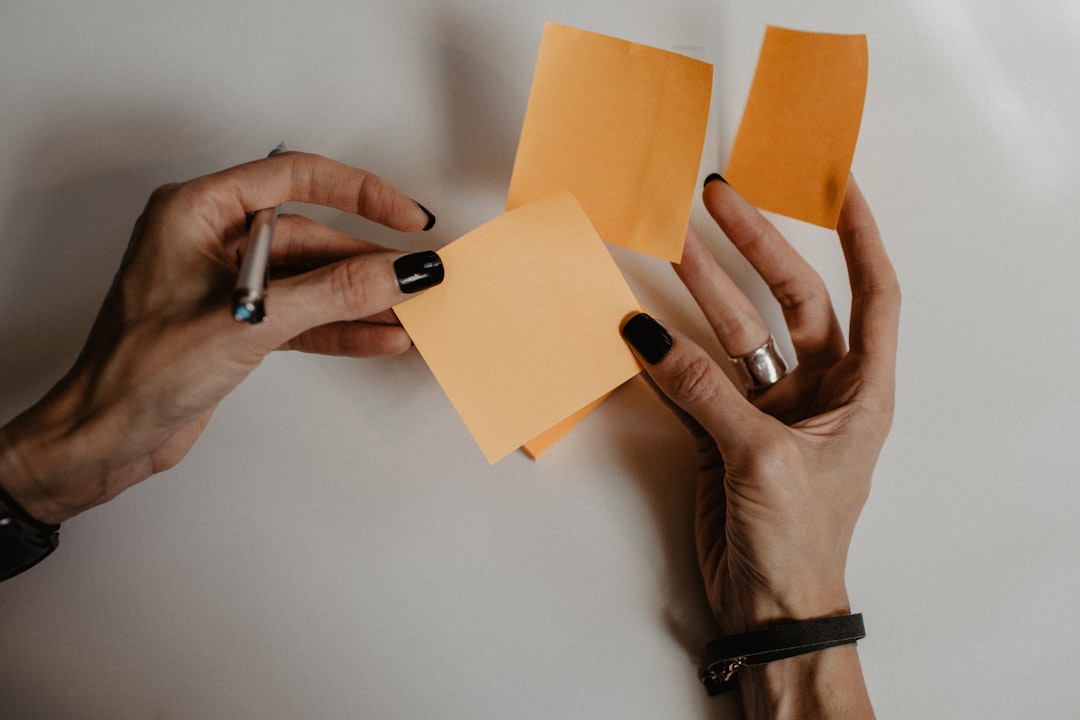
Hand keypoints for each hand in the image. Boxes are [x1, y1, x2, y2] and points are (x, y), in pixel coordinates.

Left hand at [0, 151, 443, 524]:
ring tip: (410, 310)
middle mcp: (213, 240)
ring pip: (312, 278)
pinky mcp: (240, 323)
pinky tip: (379, 336)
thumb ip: (332, 294)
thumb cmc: (138, 372)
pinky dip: (341, 327)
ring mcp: (228, 283)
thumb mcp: (249, 323)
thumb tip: (395, 271)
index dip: (358, 192)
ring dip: (360, 298)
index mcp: (197, 212)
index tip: (403, 216)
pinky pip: (304, 314)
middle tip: (415, 274)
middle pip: (312, 234)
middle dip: (366, 260)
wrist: (105, 437)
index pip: (293, 177)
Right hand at [621, 176, 896, 714]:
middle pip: (790, 298)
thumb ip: (704, 390)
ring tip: (668, 245)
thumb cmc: (799, 541)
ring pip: (734, 332)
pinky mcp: (724, 429)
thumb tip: (646, 333)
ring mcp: (767, 407)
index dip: (860, 234)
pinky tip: (643, 322)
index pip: (874, 293)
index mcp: (861, 390)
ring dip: (702, 293)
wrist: (770, 607)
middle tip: (715, 201)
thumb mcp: (762, 457)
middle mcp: (819, 389)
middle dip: (756, 247)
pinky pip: (695, 376)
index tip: (836, 183)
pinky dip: (669, 352)